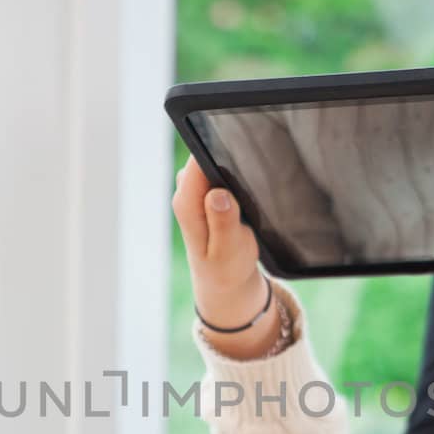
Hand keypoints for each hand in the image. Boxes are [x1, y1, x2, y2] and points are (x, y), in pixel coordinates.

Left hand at [173, 156, 279, 357]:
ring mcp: (195, 191)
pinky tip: (244, 196)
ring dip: (233, 171)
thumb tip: (217, 194)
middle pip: (206, 155)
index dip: (219, 152)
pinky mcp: (207, 191)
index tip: (240, 159)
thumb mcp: (227, 251)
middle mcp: (186, 193)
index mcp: (187, 204)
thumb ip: (222, 222)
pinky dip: (234, 179)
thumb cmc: (226, 269)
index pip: (198, 160)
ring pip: (215, 162)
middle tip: (247, 188)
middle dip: (229, 162)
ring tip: (246, 197)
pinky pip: (219, 172)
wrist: (224, 281)